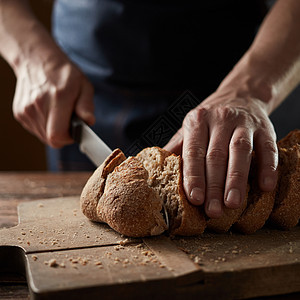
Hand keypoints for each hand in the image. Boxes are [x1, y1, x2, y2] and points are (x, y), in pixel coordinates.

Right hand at [12, 51, 94, 147]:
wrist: (37, 60)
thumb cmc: (64, 74)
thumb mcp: (84, 86)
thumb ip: (86, 105)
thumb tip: (88, 121)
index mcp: (58, 98)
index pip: (58, 135)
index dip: (69, 137)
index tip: (75, 130)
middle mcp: (38, 105)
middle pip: (51, 139)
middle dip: (63, 135)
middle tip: (69, 121)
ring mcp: (26, 110)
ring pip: (43, 136)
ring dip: (53, 130)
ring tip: (58, 114)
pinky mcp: (19, 113)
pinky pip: (35, 129)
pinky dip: (44, 126)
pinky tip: (48, 112)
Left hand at [164, 90, 277, 217]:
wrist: (240, 96)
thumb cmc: (210, 119)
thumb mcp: (191, 127)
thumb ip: (177, 147)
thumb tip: (156, 170)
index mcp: (197, 121)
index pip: (194, 152)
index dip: (194, 176)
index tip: (195, 198)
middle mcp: (219, 119)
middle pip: (216, 155)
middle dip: (214, 185)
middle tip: (213, 210)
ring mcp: (244, 122)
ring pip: (240, 152)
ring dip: (236, 179)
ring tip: (233, 204)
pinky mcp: (265, 127)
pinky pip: (268, 148)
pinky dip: (268, 167)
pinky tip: (265, 186)